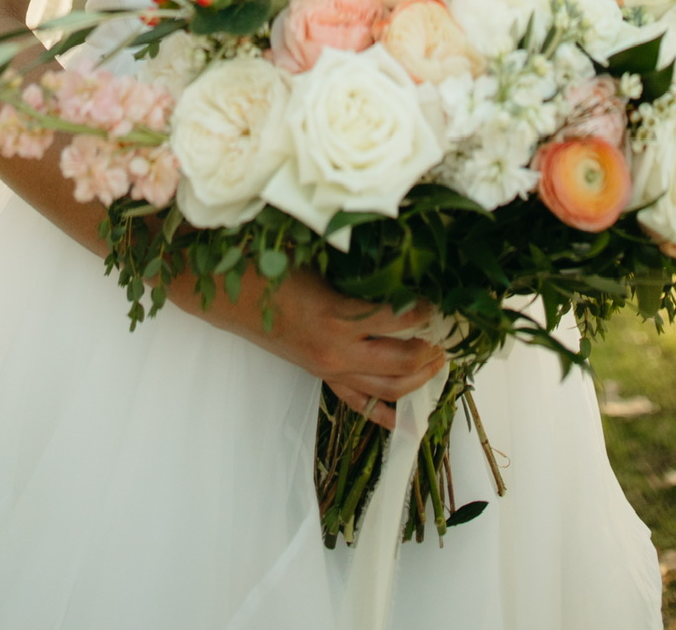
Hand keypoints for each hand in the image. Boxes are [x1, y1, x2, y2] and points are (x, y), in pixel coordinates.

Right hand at [185, 266, 447, 431]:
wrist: (228, 294)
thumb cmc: (270, 266)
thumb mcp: (315, 258)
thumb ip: (353, 265)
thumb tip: (394, 252)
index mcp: (338, 317)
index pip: (397, 318)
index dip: (423, 310)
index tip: (439, 298)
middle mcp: (338, 350)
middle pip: (400, 361)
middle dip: (429, 352)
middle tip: (448, 340)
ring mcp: (329, 368)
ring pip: (386, 388)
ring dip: (417, 381)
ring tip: (437, 367)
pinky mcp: (320, 374)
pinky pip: (357, 401)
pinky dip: (383, 413)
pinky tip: (404, 423)